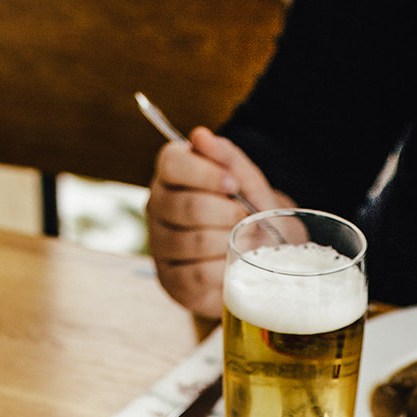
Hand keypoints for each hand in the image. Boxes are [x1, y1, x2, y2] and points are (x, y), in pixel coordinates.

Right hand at [146, 127, 288, 317]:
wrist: (259, 254)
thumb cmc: (249, 211)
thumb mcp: (246, 180)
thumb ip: (226, 156)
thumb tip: (200, 136)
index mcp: (171, 173)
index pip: (172, 164)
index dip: (207, 174)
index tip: (234, 185)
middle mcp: (157, 206)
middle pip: (189, 207)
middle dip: (230, 215)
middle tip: (248, 220)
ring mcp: (159, 245)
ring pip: (195, 242)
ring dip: (231, 243)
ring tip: (246, 242)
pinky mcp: (170, 280)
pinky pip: (196, 275)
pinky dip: (224, 270)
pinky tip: (233, 264)